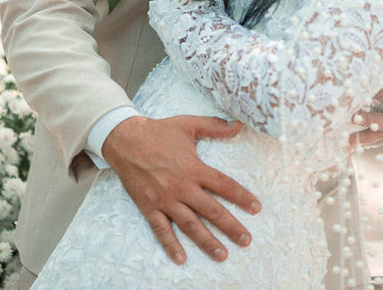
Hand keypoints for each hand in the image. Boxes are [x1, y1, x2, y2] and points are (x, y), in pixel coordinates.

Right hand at [101, 115, 260, 264]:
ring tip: (222, 254)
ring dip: (207, 241)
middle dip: (230, 226)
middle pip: (211, 210)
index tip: (256, 208)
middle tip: (246, 240)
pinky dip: (170, 245)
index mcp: (194, 168)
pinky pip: (161, 229)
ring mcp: (165, 199)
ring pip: (190, 224)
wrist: (125, 140)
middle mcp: (182, 187)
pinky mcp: (149, 207)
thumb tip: (238, 124)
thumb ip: (214, 126)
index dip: (241, 197)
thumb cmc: (158, 131)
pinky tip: (181, 258)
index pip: (224, 185)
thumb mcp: (188, 124)